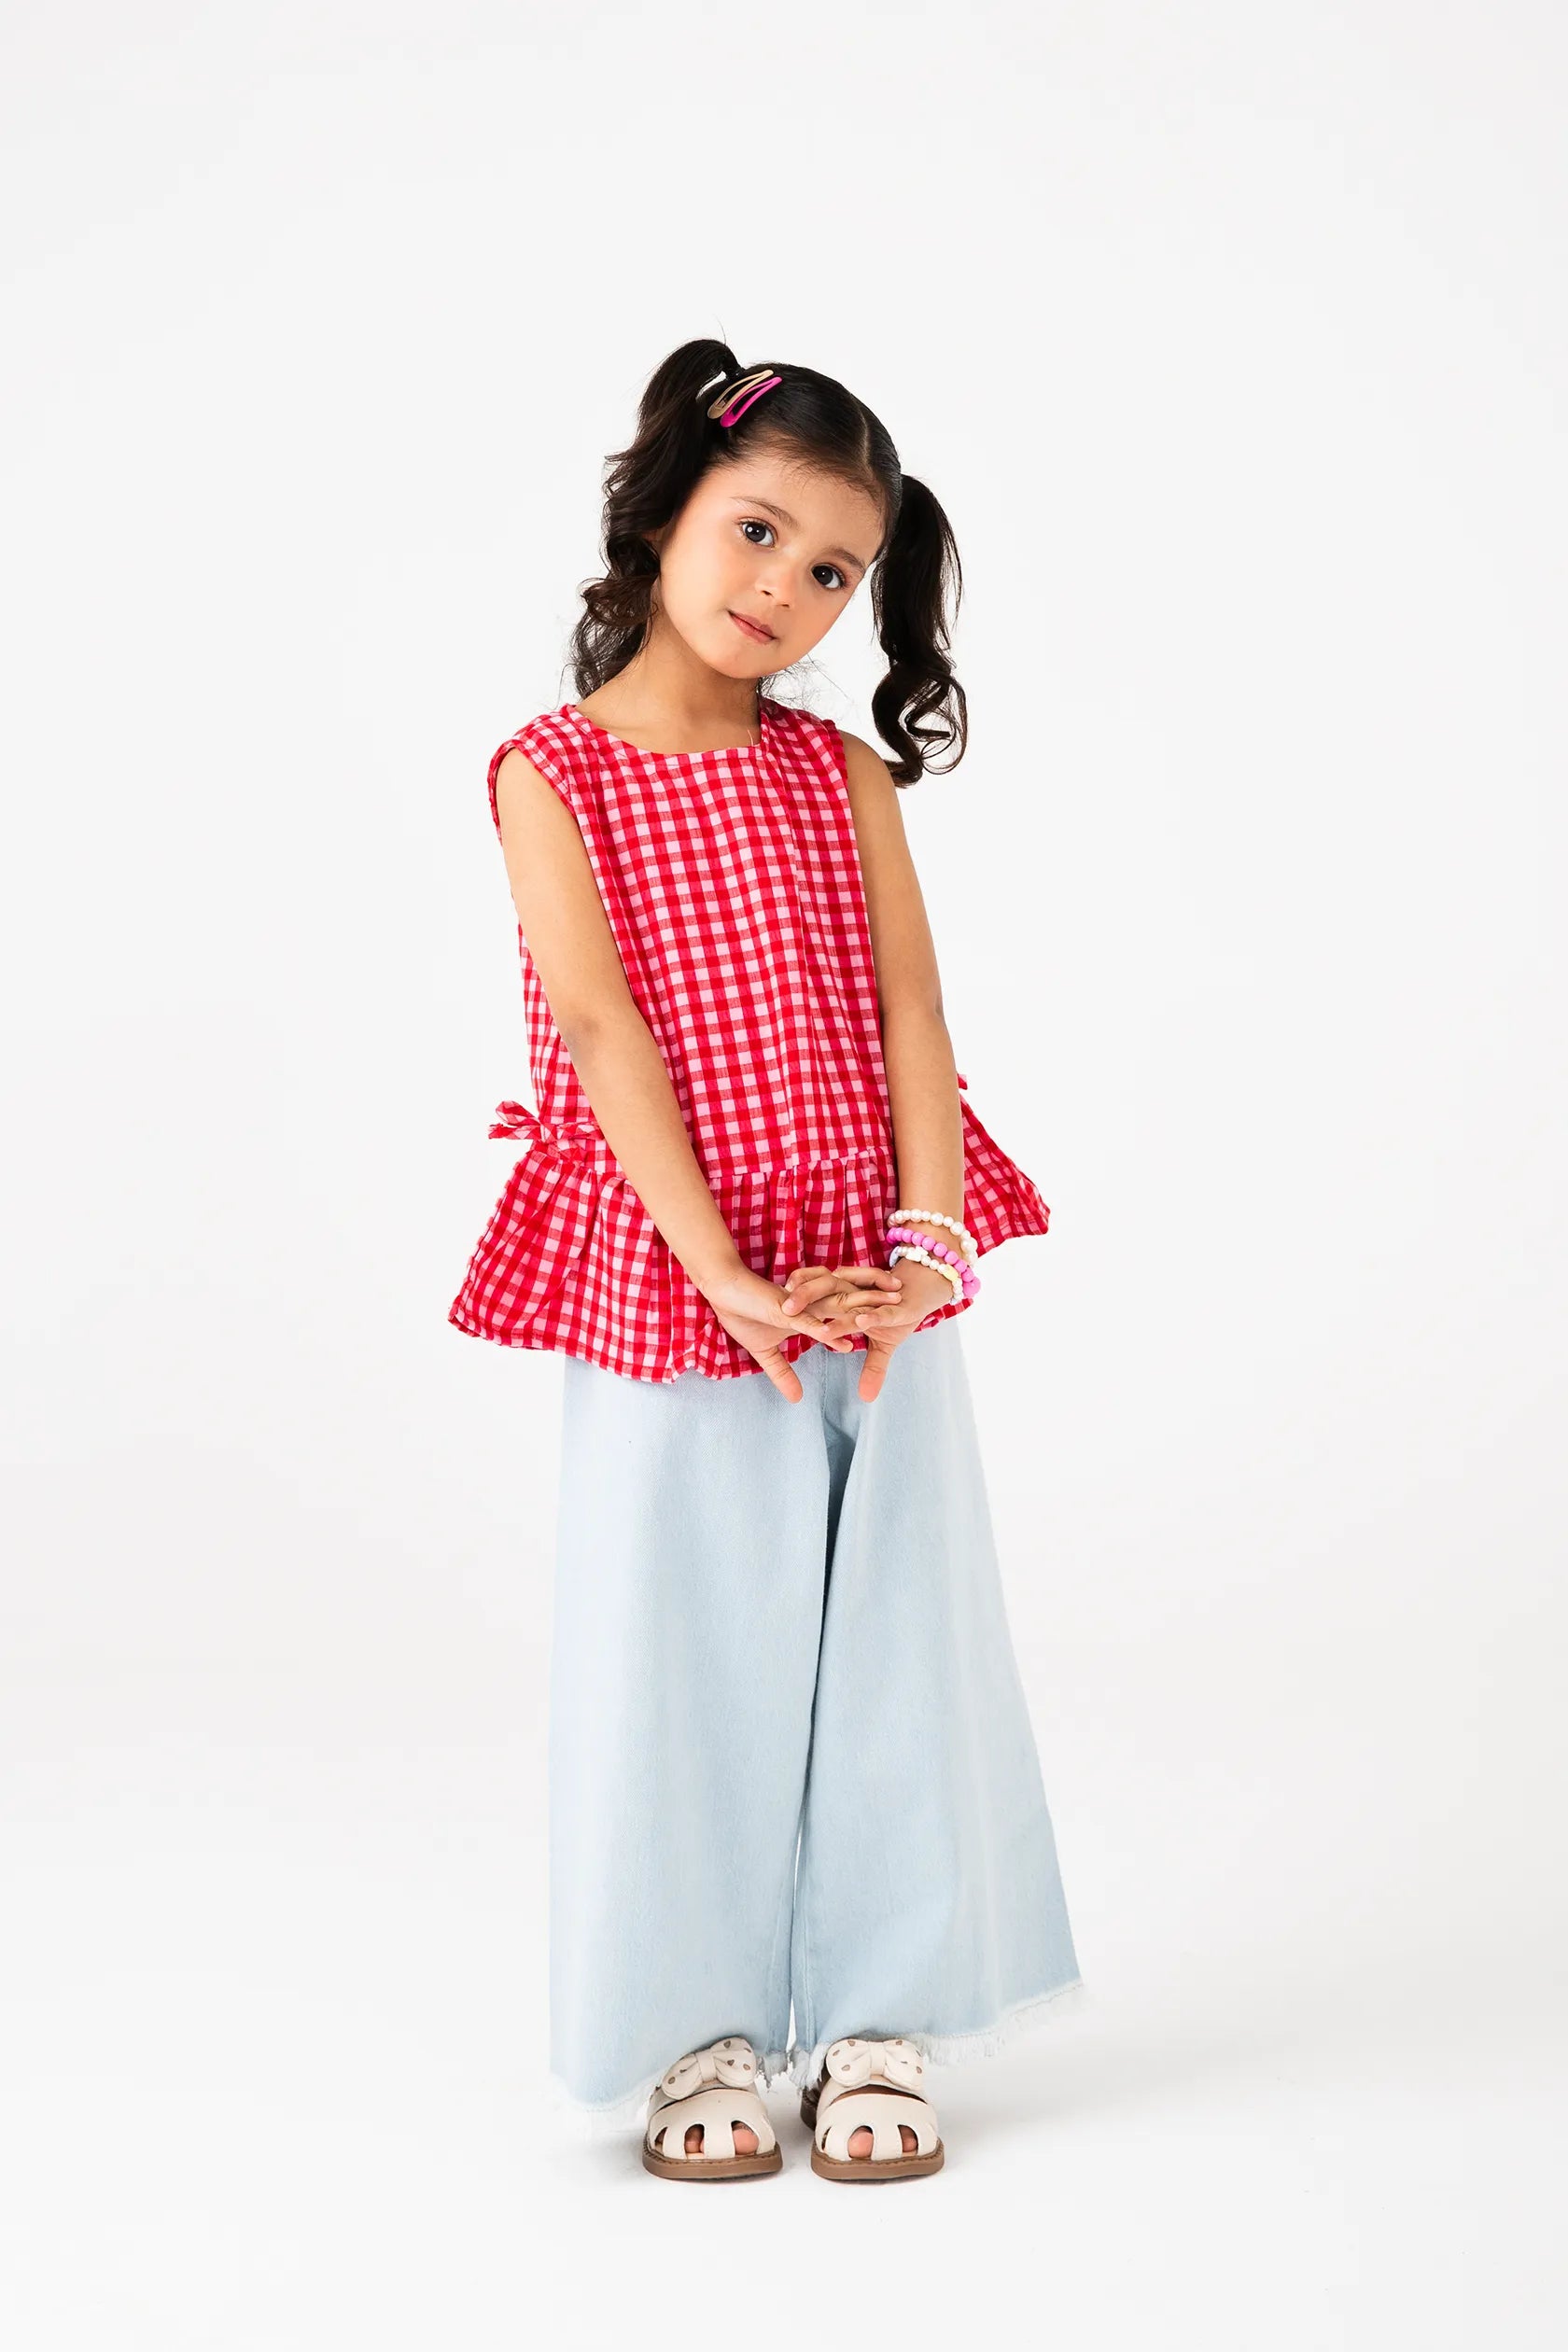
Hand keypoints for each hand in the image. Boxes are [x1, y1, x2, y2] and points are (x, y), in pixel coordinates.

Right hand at [703, 1264, 901, 1402]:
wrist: (722, 1290)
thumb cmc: (743, 1313)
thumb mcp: (765, 1350)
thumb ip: (783, 1373)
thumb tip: (796, 1400)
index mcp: (810, 1309)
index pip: (844, 1306)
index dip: (868, 1305)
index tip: (894, 1308)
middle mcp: (809, 1304)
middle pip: (850, 1300)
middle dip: (878, 1298)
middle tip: (906, 1298)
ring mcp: (799, 1308)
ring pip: (837, 1307)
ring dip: (864, 1309)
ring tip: (891, 1309)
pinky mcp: (783, 1311)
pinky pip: (809, 1323)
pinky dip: (826, 1332)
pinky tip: (845, 1341)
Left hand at [782, 1260, 956, 1403]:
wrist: (926, 1291)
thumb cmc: (899, 1314)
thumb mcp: (882, 1345)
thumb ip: (872, 1368)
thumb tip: (866, 1397)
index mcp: (845, 1297)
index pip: (815, 1292)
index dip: (796, 1296)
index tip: (772, 1306)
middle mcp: (855, 1293)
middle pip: (824, 1289)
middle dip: (805, 1297)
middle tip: (784, 1308)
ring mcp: (874, 1299)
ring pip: (849, 1299)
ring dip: (836, 1311)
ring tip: (819, 1327)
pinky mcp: (894, 1306)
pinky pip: (879, 1310)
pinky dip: (870, 1316)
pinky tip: (860, 1322)